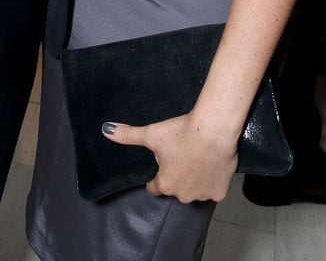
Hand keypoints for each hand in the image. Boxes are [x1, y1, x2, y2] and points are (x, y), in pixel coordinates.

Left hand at [102, 112, 236, 202]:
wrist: (214, 130)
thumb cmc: (182, 132)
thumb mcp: (152, 133)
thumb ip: (128, 135)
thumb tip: (106, 130)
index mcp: (165, 184)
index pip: (155, 188)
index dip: (156, 177)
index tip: (161, 165)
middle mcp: (183, 195)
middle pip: (176, 188)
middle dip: (176, 175)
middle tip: (181, 155)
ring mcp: (202, 196)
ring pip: (194, 189)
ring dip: (194, 179)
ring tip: (197, 157)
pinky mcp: (219, 193)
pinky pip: (212, 189)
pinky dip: (212, 180)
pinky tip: (211, 164)